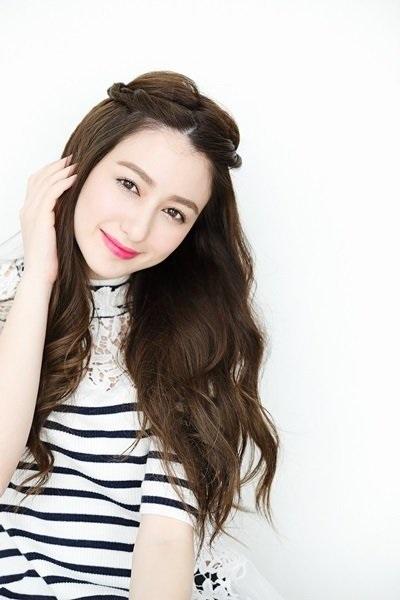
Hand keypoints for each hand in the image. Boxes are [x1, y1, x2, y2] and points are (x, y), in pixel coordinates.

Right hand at [19, 154, 77, 284]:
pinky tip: (74, 179)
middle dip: (57, 166)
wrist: (41, 274)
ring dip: (61, 171)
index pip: (36, 182)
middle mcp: (27, 210)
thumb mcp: (54, 233)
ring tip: (76, 165)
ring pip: (45, 183)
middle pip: (39, 178)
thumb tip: (71, 208)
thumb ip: (58, 218)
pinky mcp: (40, 219)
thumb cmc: (50, 258)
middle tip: (73, 158)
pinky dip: (63, 184)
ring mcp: (31, 213)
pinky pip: (51, 194)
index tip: (67, 164)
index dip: (50, 170)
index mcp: (28, 212)